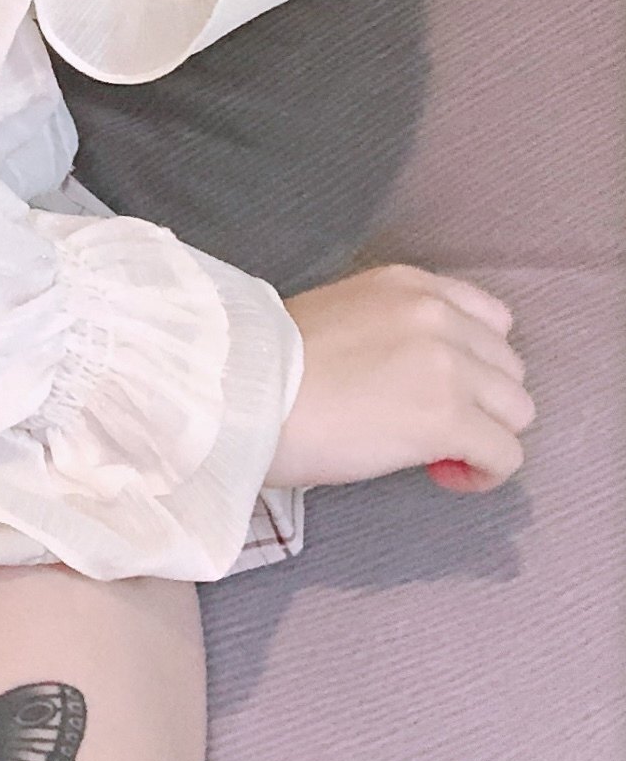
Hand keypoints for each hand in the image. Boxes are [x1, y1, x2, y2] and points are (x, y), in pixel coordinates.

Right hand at [264, 262, 531, 492]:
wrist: (243, 396)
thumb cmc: (269, 368)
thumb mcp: (339, 317)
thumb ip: (391, 332)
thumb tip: (413, 380)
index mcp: (407, 285)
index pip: (490, 320)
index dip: (473, 363)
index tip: (437, 390)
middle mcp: (437, 315)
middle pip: (508, 369)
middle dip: (480, 403)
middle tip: (431, 428)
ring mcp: (449, 366)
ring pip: (517, 412)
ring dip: (485, 436)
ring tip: (437, 455)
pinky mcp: (449, 418)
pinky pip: (506, 456)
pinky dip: (483, 473)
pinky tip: (443, 476)